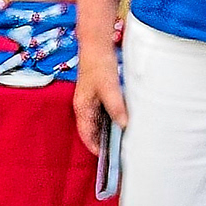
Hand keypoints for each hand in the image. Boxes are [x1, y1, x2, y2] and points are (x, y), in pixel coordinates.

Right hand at [73, 42, 128, 156]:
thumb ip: (116, 107)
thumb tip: (124, 125)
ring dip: (107, 133)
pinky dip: (110, 122)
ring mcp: (89, 101)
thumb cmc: (99, 65)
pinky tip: (122, 123)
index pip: (86, 135)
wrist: (96, 45)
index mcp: (82, 107)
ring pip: (97, 124)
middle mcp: (83, 107)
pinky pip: (102, 115)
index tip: (107, 159)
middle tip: (117, 154)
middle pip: (91, 132)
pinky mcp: (97, 95)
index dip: (95, 148)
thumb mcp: (109, 87)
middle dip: (102, 144)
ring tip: (121, 142)